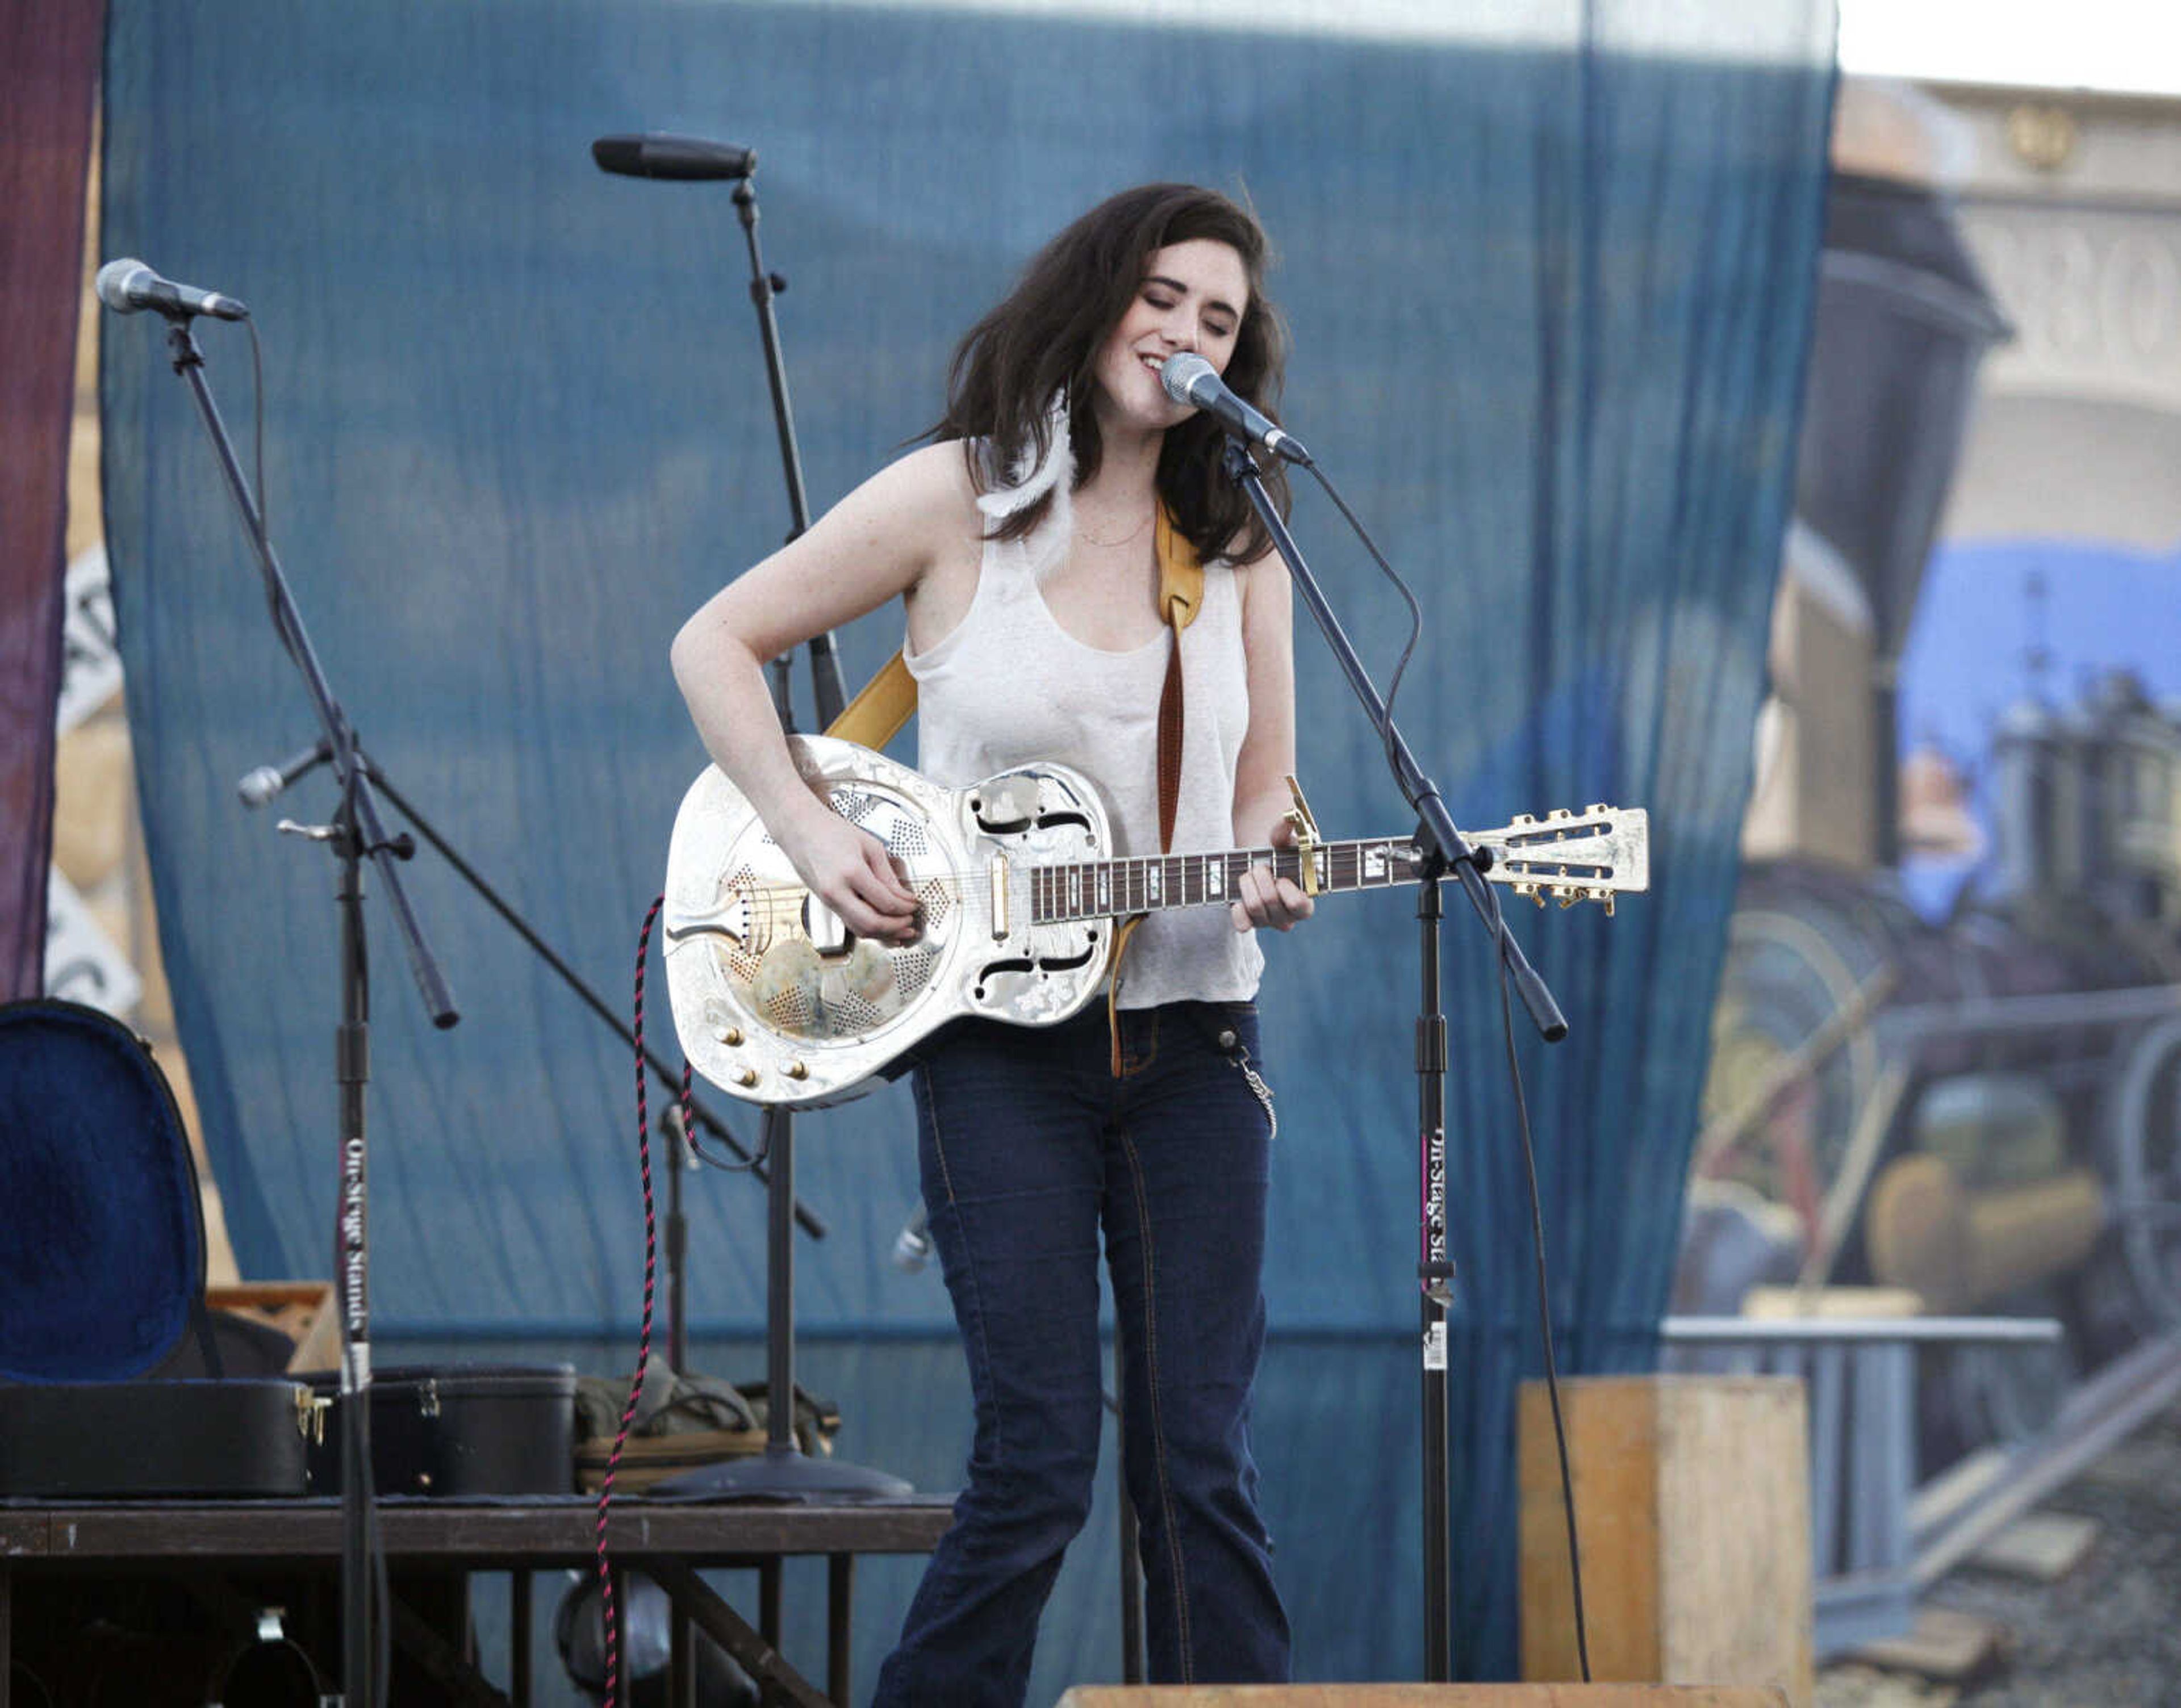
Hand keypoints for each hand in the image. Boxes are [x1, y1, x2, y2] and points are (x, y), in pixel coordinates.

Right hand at [778, 803, 920, 944]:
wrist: (801, 830)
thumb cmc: (832, 832)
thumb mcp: (870, 846)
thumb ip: (888, 876)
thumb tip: (904, 897)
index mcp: (851, 872)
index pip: (885, 902)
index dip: (905, 908)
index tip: (914, 905)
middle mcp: (837, 891)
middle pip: (871, 923)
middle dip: (896, 927)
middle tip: (910, 923)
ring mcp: (828, 900)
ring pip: (859, 930)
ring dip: (883, 935)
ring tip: (901, 931)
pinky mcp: (826, 904)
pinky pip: (850, 924)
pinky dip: (868, 930)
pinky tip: (882, 930)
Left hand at [1230, 815, 1313, 933]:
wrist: (1259, 856)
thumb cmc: (1279, 849)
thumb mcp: (1283, 838)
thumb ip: (1285, 829)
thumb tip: (1290, 816)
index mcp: (1305, 899)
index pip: (1301, 907)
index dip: (1289, 893)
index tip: (1281, 877)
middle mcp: (1288, 916)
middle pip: (1271, 902)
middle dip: (1261, 877)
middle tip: (1260, 865)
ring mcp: (1268, 921)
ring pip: (1254, 908)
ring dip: (1247, 884)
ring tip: (1249, 872)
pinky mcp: (1249, 921)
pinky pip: (1242, 925)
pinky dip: (1238, 909)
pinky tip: (1238, 896)